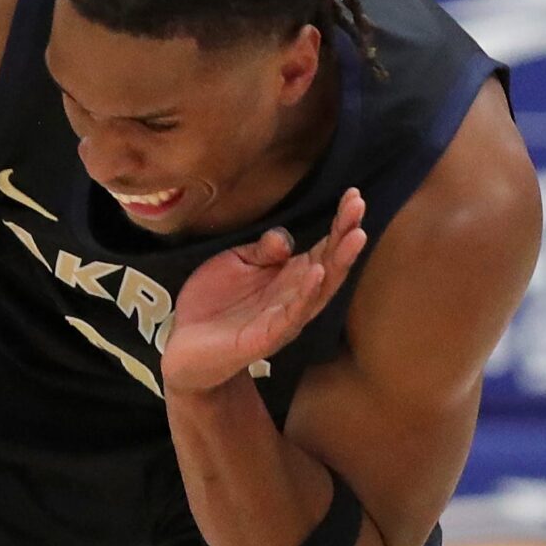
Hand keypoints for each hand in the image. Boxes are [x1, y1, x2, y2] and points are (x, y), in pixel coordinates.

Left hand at [163, 187, 367, 394]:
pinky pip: (291, 315)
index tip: (354, 196)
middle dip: (347, 236)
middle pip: (330, 265)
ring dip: (339, 262)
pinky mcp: (265, 338)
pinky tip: (318, 273)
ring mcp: (284, 319)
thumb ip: (263, 251)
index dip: (339, 224)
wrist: (185, 350)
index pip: (323, 248)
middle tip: (360, 206)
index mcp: (289, 278)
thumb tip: (284, 238)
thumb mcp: (237, 264)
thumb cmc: (214, 305)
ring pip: (320, 290)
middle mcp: (295, 298)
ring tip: (355, 236)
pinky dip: (306, 294)